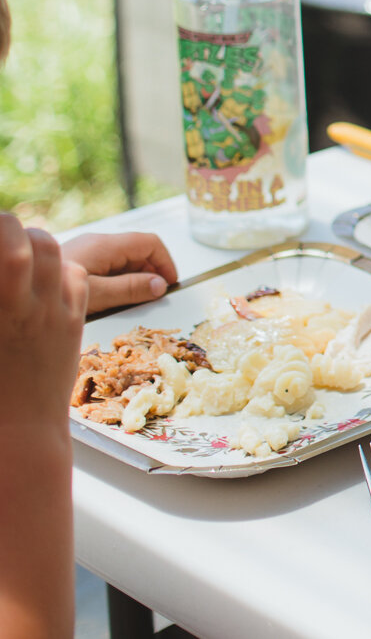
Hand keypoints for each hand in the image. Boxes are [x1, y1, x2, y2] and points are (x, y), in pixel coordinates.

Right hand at [0, 213, 89, 429]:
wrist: (18, 427)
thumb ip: (0, 291)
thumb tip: (7, 266)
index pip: (4, 242)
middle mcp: (19, 302)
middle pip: (25, 239)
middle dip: (10, 232)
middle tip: (2, 241)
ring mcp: (49, 309)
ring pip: (52, 251)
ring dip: (35, 245)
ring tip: (22, 258)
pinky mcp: (73, 319)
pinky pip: (74, 276)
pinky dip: (60, 270)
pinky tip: (45, 282)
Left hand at [61, 231, 177, 311]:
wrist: (13, 290)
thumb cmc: (52, 291)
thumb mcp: (96, 295)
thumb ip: (129, 289)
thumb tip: (160, 285)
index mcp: (104, 245)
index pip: (149, 243)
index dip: (165, 262)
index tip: (169, 285)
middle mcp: (96, 243)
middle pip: (137, 251)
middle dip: (149, 273)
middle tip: (149, 299)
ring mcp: (85, 251)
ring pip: (122, 260)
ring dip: (132, 279)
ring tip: (127, 302)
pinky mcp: (77, 261)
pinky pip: (107, 267)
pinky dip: (116, 280)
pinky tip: (107, 299)